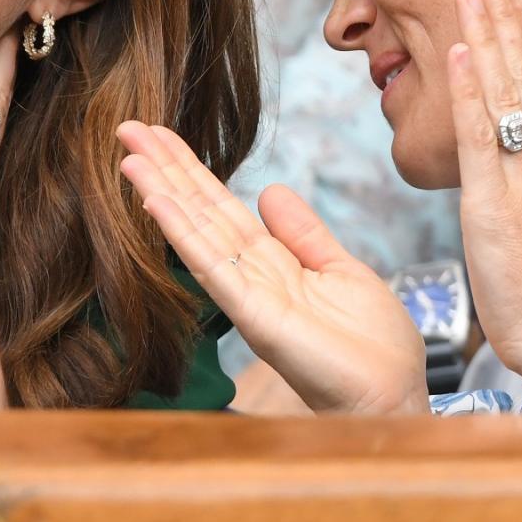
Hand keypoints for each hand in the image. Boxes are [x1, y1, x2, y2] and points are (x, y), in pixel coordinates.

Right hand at [117, 121, 427, 414]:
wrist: (394, 393)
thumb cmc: (372, 344)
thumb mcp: (340, 268)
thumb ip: (303, 232)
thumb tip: (270, 191)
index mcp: (271, 260)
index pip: (220, 205)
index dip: (190, 169)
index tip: (159, 135)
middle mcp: (249, 273)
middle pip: (199, 211)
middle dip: (164, 170)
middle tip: (126, 128)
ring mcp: (246, 293)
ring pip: (196, 233)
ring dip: (160, 194)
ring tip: (128, 158)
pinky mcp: (253, 315)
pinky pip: (212, 267)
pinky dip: (182, 234)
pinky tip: (155, 204)